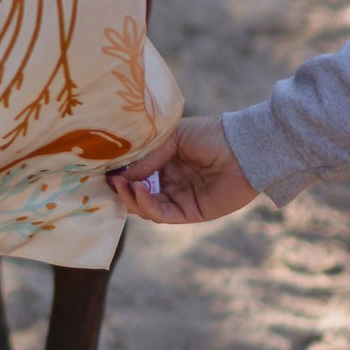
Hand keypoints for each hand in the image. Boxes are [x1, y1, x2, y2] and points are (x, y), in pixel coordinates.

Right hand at [107, 115, 257, 224]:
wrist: (244, 149)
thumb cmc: (211, 135)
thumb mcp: (173, 137)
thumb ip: (148, 157)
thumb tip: (121, 175)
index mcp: (165, 162)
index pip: (136, 173)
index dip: (121, 173)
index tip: (105, 169)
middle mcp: (170, 181)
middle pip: (137, 193)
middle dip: (122, 189)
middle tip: (111, 181)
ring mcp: (180, 198)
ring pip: (146, 207)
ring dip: (132, 198)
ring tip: (123, 185)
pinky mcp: (191, 213)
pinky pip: (163, 215)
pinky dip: (148, 206)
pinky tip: (140, 192)